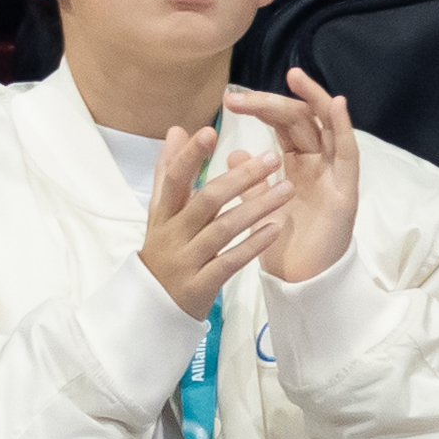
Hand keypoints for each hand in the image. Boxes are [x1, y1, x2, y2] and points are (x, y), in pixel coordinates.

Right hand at [138, 124, 293, 319]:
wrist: (151, 307)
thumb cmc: (163, 251)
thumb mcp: (160, 212)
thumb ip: (169, 172)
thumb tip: (176, 131)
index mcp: (162, 214)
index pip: (174, 179)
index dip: (190, 155)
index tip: (210, 130)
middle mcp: (172, 235)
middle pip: (206, 201)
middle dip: (240, 178)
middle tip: (272, 158)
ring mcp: (186, 260)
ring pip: (223, 229)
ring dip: (256, 207)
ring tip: (287, 190)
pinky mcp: (201, 285)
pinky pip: (230, 262)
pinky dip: (253, 244)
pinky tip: (276, 229)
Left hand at [224, 70, 359, 285]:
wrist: (296, 280)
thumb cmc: (280, 242)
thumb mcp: (257, 204)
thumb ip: (249, 178)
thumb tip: (234, 152)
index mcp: (295, 165)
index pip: (281, 126)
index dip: (260, 107)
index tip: (229, 97)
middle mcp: (316, 165)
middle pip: (300, 121)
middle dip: (270, 103)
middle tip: (238, 96)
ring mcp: (333, 175)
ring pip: (325, 128)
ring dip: (310, 101)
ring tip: (295, 77)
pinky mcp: (346, 192)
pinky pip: (348, 154)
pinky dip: (343, 128)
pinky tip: (336, 105)